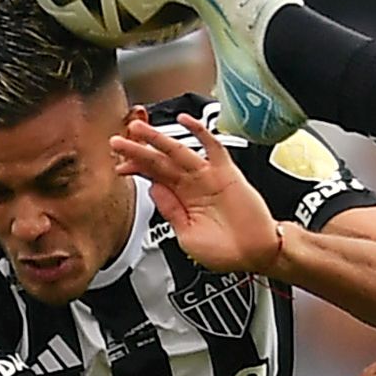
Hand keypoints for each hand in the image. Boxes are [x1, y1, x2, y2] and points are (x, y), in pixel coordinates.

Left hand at [111, 108, 281, 273]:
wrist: (257, 254)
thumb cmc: (226, 251)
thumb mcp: (185, 237)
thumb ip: (169, 211)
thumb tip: (153, 190)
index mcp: (181, 200)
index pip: (153, 177)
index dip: (136, 169)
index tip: (119, 165)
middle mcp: (193, 184)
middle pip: (160, 162)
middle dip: (138, 151)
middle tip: (118, 140)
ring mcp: (208, 176)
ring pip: (178, 151)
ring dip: (158, 139)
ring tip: (138, 129)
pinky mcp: (227, 172)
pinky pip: (212, 147)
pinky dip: (200, 133)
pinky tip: (185, 122)